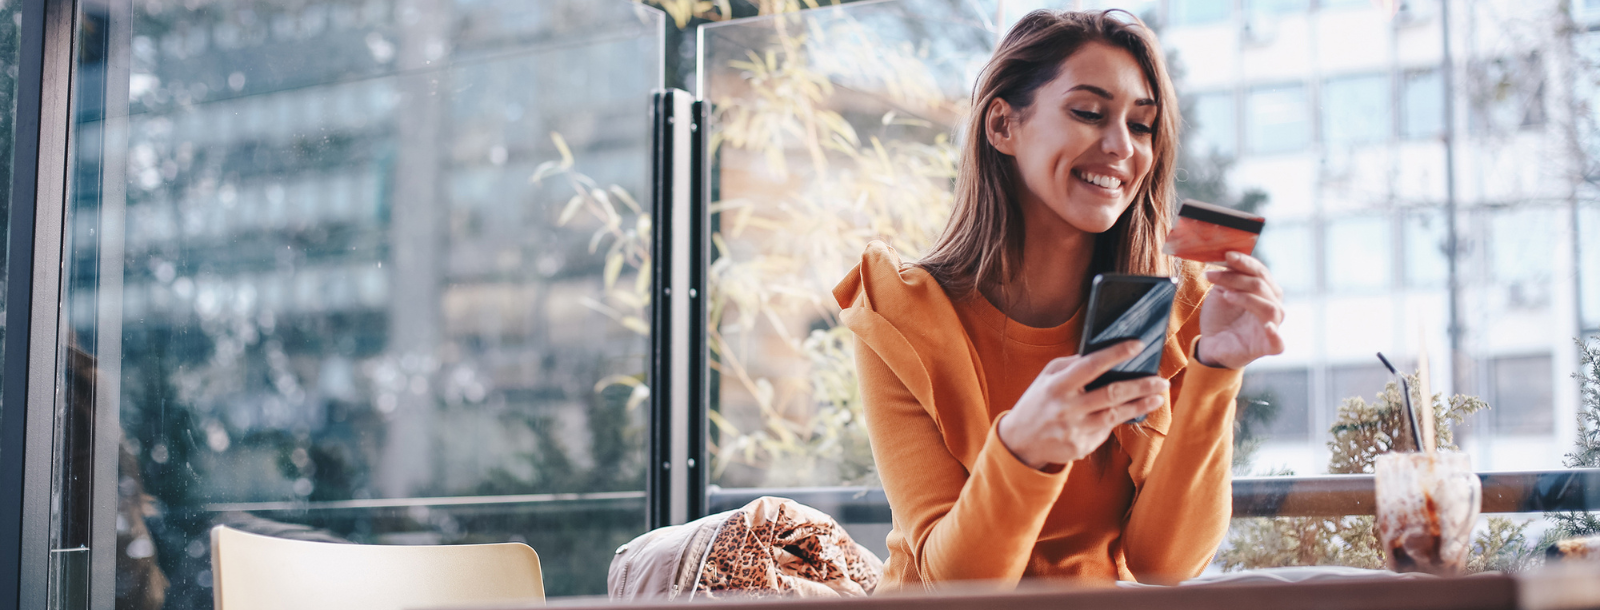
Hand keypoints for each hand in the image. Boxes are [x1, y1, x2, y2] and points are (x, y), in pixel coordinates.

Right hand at [997, 340, 1170, 469]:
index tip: (1138, 345)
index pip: (1091, 365)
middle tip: (1161, 380)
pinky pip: (1105, 431)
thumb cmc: (1037, 402)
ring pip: (1114, 416)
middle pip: (1111, 394)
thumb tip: (1101, 355)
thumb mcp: (1046, 377)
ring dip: (1139, 406)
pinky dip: (1119, 420)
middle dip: (1140, 386)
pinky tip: (1131, 412)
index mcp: (1057, 386)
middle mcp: (1066, 408)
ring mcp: (1074, 430)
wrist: (1020, 440)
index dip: (1116, 354)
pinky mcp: (1080, 447)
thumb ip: (1070, 365)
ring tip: (1158, 397)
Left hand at [1198, 251, 1286, 369]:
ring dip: (1246, 298)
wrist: (1211, 344)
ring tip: (1225, 295)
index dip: (1245, 262)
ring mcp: (1273, 326)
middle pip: (1262, 286)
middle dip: (1236, 278)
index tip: (1227, 255)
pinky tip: (1267, 327)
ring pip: (1269, 307)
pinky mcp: (1268, 346)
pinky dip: (1274, 334)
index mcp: (1265, 291)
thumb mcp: (1222, 292)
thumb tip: (1229, 257)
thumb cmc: (1220, 317)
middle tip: (1211, 275)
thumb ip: (1229, 277)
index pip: (1260, 272)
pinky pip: (1278, 342)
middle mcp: (1273, 306)